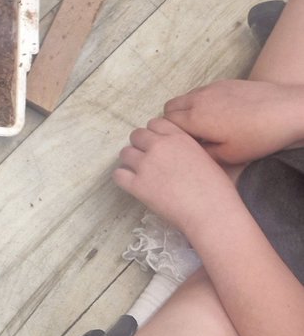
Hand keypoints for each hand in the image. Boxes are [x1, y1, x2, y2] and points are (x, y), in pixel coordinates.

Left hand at [114, 117, 238, 237]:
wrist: (211, 213)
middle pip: (136, 135)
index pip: (154, 123)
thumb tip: (176, 152)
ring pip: (125, 153)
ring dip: (130, 161)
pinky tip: (132, 184)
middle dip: (140, 146)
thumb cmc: (217, 190)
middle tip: (147, 160)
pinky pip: (118, 175)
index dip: (154, 134)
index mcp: (177, 137)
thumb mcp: (204, 157)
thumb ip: (185, 148)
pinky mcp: (137, 185)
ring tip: (139, 172)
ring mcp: (146, 165)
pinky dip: (123, 178)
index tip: (157, 145)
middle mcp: (158, 146)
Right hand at [165, 79, 303, 164]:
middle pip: (169, 107)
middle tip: (189, 138)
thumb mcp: (230, 156)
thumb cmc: (259, 136)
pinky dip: (202, 102)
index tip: (178, 146)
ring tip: (205, 127)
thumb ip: (203, 154)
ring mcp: (211, 88)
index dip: (168, 135)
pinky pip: (202, 91)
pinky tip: (221, 115)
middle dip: (173, 121)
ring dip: (187, 111)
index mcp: (195, 118)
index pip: (164, 123)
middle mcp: (197, 99)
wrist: (286, 110)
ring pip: (185, 98)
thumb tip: (191, 151)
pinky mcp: (224, 82)